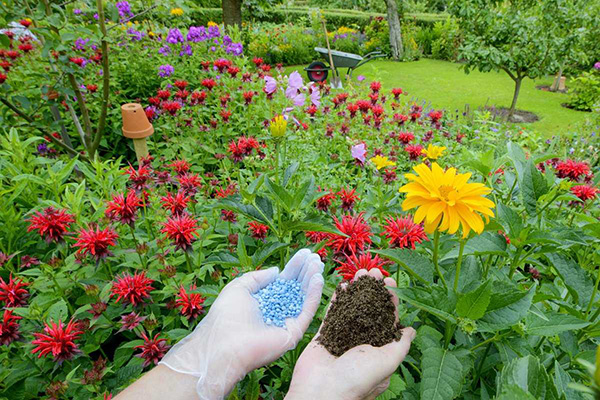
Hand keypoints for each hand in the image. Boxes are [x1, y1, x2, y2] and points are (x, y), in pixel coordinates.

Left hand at [159, 249, 323, 399]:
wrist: (223, 344)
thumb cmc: (225, 316)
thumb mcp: (239, 287)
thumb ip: (257, 277)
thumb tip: (277, 271)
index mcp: (264, 301)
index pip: (283, 281)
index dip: (294, 267)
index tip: (304, 253)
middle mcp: (277, 312)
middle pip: (296, 288)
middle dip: (306, 271)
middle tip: (315, 256)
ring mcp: (286, 322)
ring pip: (304, 298)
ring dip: (312, 280)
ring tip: (318, 264)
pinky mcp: (294, 333)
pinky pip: (307, 312)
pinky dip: (314, 295)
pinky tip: (317, 279)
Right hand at [286, 268, 415, 399]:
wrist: (321, 392)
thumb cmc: (357, 380)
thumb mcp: (387, 362)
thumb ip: (400, 346)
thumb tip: (411, 331)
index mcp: (379, 350)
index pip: (387, 320)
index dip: (389, 300)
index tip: (390, 282)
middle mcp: (361, 342)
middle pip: (368, 310)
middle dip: (372, 290)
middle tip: (373, 271)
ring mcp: (342, 338)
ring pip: (351, 309)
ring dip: (356, 291)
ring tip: (359, 273)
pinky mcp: (324, 336)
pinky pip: (331, 314)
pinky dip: (337, 300)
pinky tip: (342, 286)